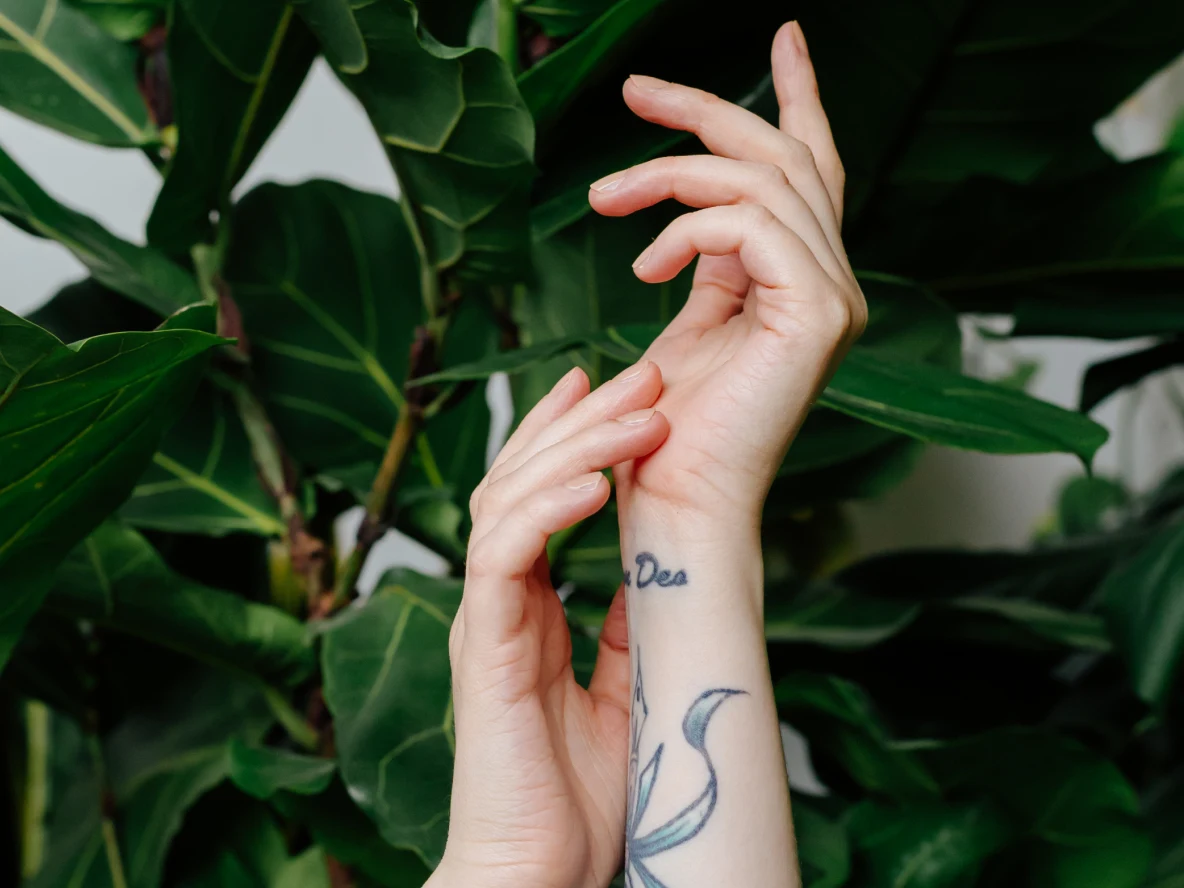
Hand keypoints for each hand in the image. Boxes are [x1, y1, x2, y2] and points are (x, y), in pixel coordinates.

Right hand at [435, 363, 668, 887]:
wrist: (539, 873)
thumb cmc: (576, 796)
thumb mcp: (618, 687)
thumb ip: (624, 624)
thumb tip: (658, 571)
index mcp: (525, 604)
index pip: (535, 494)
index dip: (566, 434)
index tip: (608, 384)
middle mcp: (498, 599)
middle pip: (521, 479)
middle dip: (580, 420)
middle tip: (638, 373)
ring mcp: (485, 619)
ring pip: (508, 500)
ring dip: (575, 448)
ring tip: (638, 412)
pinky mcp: (482, 648)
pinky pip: (502, 558)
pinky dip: (547, 511)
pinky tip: (595, 484)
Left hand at [589, 22, 865, 531]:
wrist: (674, 503)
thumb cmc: (666, 428)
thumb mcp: (690, 322)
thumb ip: (709, 259)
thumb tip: (692, 213)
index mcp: (805, 281)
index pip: (812, 170)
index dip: (799, 96)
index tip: (784, 35)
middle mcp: (833, 282)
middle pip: (784, 156)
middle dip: (706, 110)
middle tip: (633, 91)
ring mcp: (833, 297)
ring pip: (759, 180)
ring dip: (669, 173)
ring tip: (603, 203)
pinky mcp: (816, 313)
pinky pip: (748, 222)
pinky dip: (685, 228)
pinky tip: (644, 266)